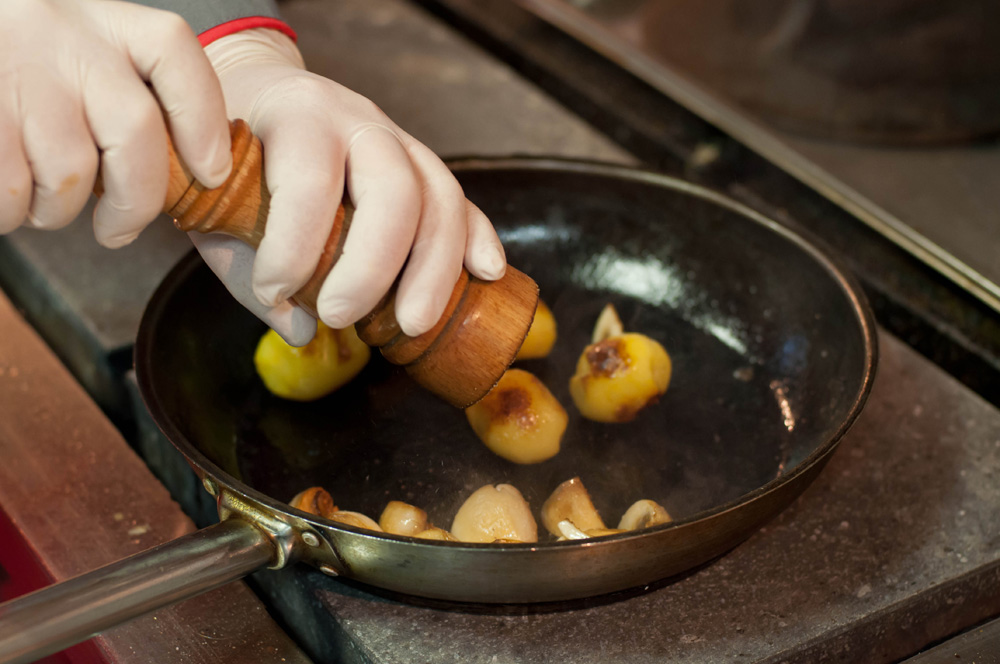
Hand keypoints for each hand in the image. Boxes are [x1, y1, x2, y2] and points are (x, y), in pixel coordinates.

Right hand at [0, 0, 231, 243]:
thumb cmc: (18, 64)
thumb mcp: (79, 50)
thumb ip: (128, 90)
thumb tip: (190, 170)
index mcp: (106, 21)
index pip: (173, 52)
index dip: (204, 120)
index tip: (212, 174)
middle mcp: (64, 36)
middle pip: (135, 130)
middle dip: (136, 201)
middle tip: (119, 230)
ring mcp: (17, 69)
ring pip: (70, 170)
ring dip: (58, 209)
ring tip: (40, 200)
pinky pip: (11, 187)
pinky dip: (12, 211)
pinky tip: (8, 198)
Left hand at [200, 28, 507, 341]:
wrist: (257, 95)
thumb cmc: (235, 160)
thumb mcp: (218, 204)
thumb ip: (247, 267)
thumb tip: (301, 328)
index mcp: (298, 118)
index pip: (310, 182)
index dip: (291, 248)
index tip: (271, 292)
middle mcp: (359, 121)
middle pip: (395, 189)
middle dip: (372, 266)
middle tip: (340, 317)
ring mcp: (400, 140)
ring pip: (442, 197)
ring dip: (435, 269)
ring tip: (414, 323)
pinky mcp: (424, 166)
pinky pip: (463, 201)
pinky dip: (478, 237)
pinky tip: (486, 273)